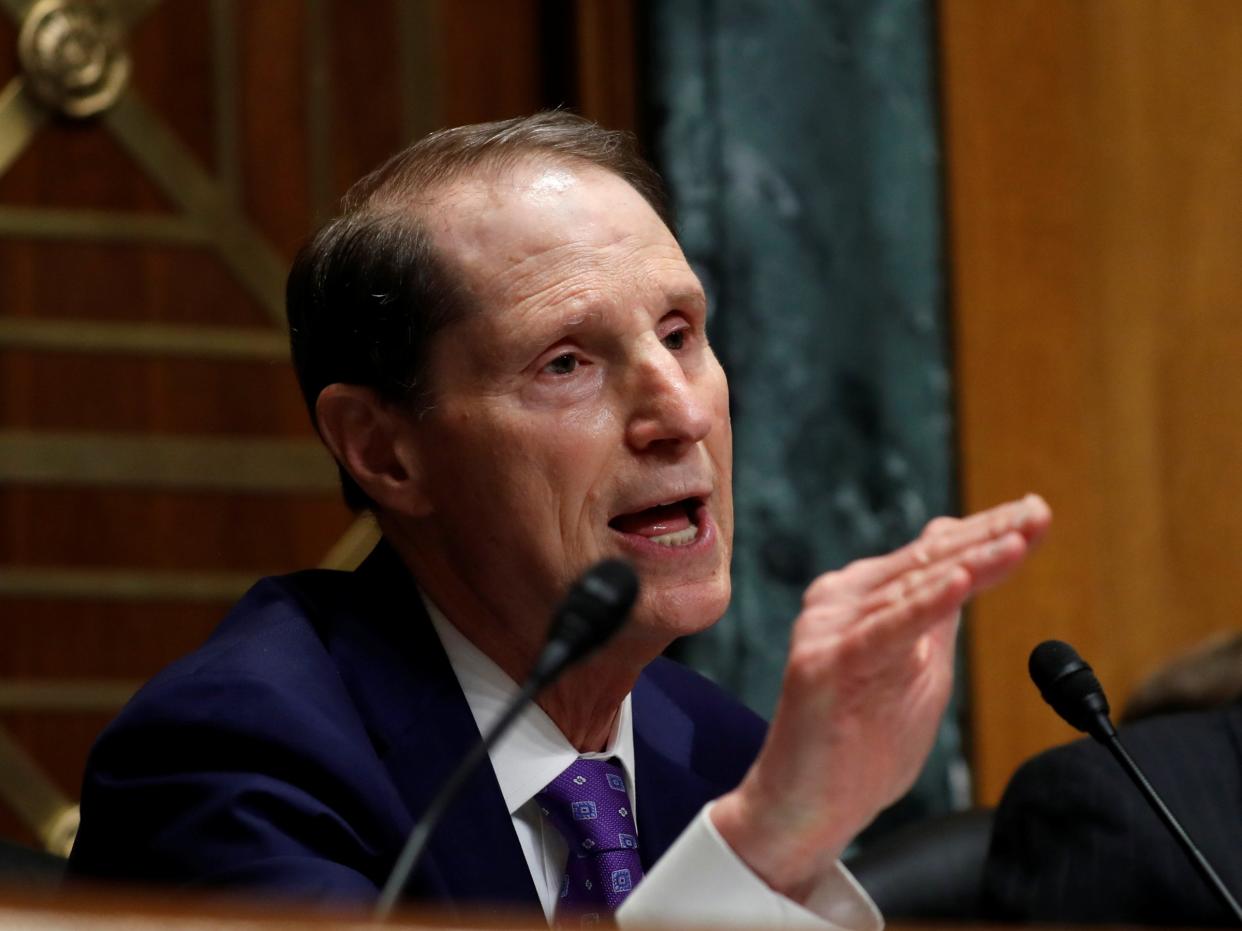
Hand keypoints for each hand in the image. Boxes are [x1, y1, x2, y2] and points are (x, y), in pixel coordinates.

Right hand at [711, 494, 1051, 899]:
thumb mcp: (918, 669)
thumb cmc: (861, 745)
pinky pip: (886, 630)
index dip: (986, 530)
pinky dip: (925, 604)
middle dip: (988, 534)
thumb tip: (960, 555)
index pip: (932, 555)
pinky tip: (962, 580)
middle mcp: (839, 601)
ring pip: (912, 588)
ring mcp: (827, 628)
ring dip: (972, 562)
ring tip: (1017, 540)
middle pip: (926, 561)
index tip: (1037, 512)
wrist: (805, 808)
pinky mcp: (824, 664)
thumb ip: (936, 613)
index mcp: (861, 598)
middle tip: (1036, 513)